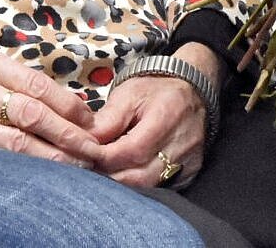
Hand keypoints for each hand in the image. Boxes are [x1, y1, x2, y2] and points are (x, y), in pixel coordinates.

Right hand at [0, 49, 102, 166]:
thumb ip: (12, 77)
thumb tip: (60, 99)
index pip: (36, 84)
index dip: (68, 104)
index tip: (90, 120)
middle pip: (32, 114)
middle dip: (67, 135)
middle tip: (94, 150)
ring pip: (15, 142)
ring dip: (50, 158)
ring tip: (76, 168)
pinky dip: (19, 169)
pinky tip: (38, 178)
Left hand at [90, 45, 214, 188]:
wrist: (189, 89)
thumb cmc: (155, 89)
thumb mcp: (128, 94)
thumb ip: (108, 119)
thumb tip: (86, 141)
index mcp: (165, 118)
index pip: (132, 150)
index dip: (105, 157)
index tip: (85, 155)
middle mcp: (181, 144)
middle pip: (142, 176)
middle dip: (111, 176)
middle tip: (90, 168)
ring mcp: (189, 161)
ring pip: (151, 186)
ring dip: (124, 184)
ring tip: (105, 172)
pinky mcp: (190, 171)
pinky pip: (163, 186)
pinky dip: (142, 185)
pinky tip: (126, 174)